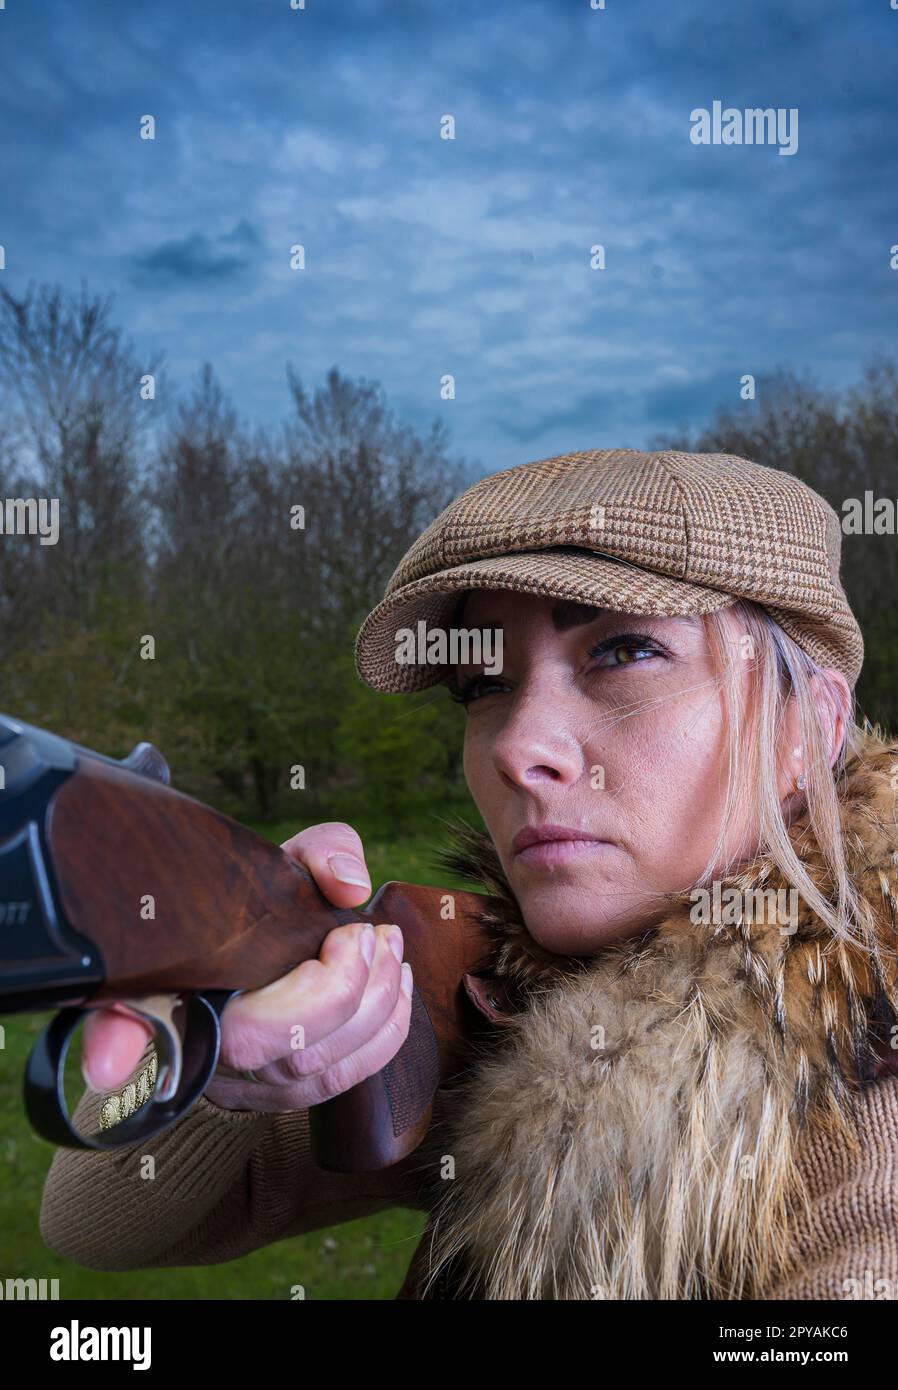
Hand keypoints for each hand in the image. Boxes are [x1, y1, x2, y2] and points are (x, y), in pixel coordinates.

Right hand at [80, 822, 412, 1112]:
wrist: (256, 941)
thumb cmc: (260, 901)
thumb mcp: (280, 859)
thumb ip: (318, 854)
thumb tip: (350, 885)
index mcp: (164, 984)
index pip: (124, 1021)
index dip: (115, 1044)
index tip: (109, 1066)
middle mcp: (190, 1045)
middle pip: (257, 1046)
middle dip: (338, 987)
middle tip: (368, 932)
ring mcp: (234, 1083)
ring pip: (309, 1070)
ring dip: (372, 1005)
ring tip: (389, 947)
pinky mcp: (276, 1098)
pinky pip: (338, 1084)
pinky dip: (383, 1036)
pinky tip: (396, 986)